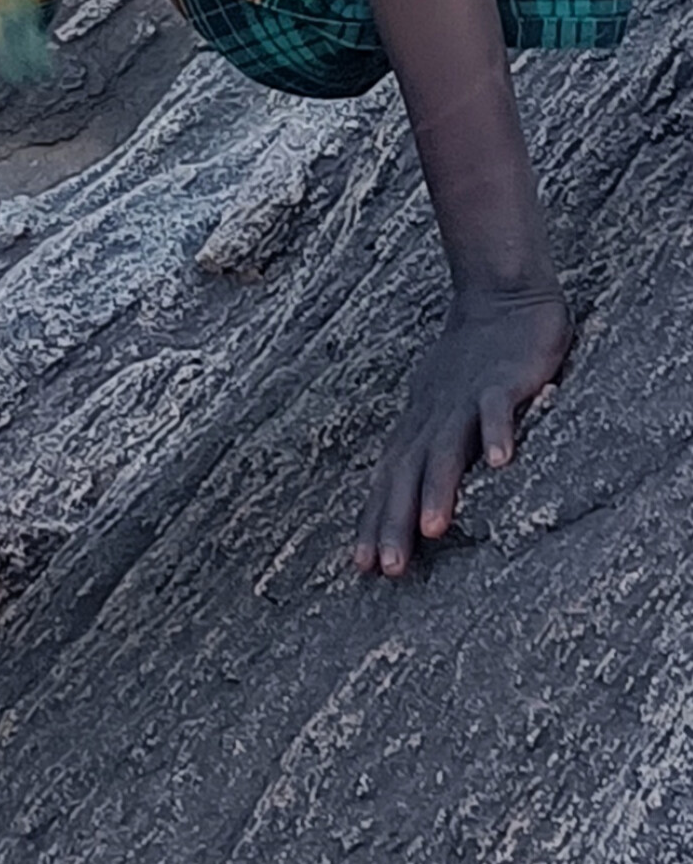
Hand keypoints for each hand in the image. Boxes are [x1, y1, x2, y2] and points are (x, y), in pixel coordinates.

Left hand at [353, 286, 572, 577]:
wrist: (500, 294)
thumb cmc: (469, 360)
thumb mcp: (442, 405)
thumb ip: (431, 446)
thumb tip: (411, 496)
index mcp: (419, 425)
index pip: (389, 480)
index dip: (375, 521)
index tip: (362, 568)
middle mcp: (434, 415)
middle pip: (408, 472)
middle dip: (395, 521)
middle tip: (388, 569)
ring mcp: (466, 397)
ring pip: (445, 446)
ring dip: (436, 488)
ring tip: (431, 530)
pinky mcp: (501, 379)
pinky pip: (497, 407)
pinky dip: (496, 432)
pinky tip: (500, 463)